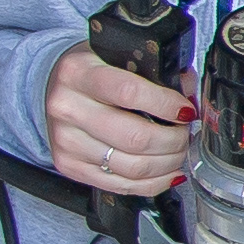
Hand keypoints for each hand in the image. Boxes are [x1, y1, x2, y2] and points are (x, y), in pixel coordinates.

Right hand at [43, 45, 190, 198]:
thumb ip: (156, 72)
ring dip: (169, 163)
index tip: (187, 111)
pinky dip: (154, 183)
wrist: (53, 91)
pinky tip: (168, 172)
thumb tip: (190, 96)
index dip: (166, 105)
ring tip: (180, 151)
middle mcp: (67, 108)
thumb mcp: (119, 58)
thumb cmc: (94, 74)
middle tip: (187, 134)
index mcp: (78, 73)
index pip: (130, 92)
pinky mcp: (68, 165)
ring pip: (132, 166)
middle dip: (175, 140)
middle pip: (136, 138)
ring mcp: (66, 141)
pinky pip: (121, 185)